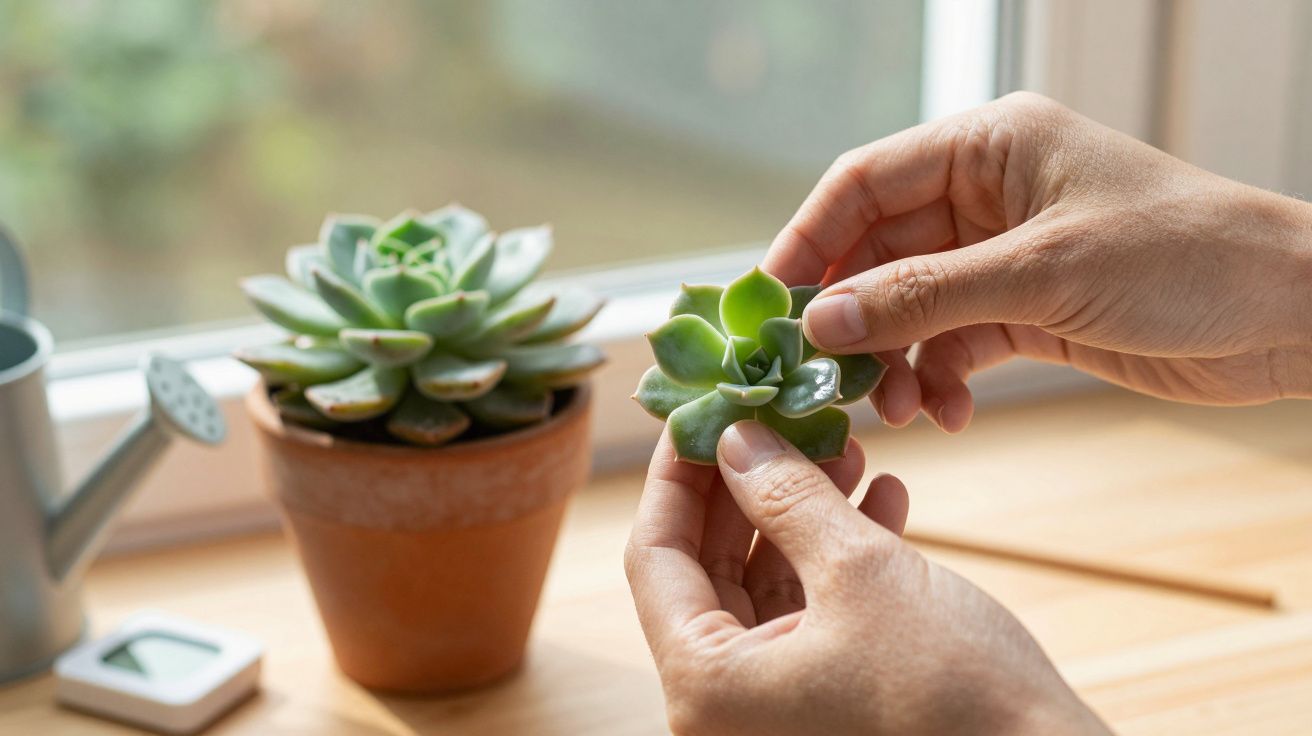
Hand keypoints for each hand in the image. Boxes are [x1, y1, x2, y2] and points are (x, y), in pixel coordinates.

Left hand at [625, 421, 1108, 734]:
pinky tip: (884, 499)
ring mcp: (775, 710)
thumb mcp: (860, 572)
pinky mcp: (826, 706)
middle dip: (748, 486)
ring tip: (845, 450)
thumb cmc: (955, 693)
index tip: (702, 410)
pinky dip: (837, 559)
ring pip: (765, 585)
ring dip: (802, 513)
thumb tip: (735, 438)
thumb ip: (786, 497)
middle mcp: (724, 708)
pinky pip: (809, 616)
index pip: (653, 556)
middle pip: (707, 568)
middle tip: (779, 419)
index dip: (674, 475)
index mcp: (704, 687)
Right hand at [764, 92, 1311, 431]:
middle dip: (852, 316)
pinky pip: (951, 344)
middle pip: (878, 251)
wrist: (1290, 314)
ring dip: (893, 360)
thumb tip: (824, 320)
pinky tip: (947, 413)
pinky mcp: (1026, 312)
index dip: (809, 240)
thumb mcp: (1042, 273)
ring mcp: (1003, 257)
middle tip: (821, 375)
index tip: (772, 305)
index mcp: (987, 147)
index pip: (864, 183)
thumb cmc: (1184, 257)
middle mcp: (986, 197)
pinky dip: (939, 380)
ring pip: (909, 307)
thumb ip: (924, 295)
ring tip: (895, 410)